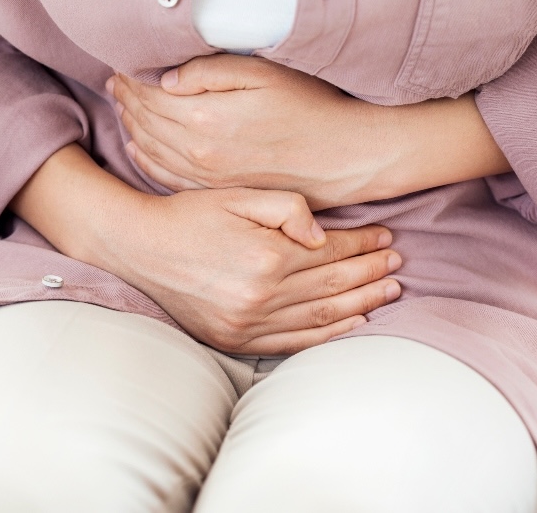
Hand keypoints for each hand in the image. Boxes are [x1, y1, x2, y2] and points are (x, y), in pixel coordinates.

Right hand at [91, 186, 402, 355]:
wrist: (138, 248)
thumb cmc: (189, 214)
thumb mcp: (237, 194)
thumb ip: (287, 207)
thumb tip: (323, 234)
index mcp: (266, 256)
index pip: (330, 252)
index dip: (362, 243)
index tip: (386, 237)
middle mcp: (261, 295)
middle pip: (333, 285)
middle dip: (371, 273)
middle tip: (398, 265)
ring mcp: (248, 323)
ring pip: (321, 316)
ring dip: (361, 304)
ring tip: (389, 292)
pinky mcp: (235, 339)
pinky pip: (294, 342)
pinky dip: (328, 335)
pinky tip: (353, 324)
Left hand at [107, 55, 388, 209]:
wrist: (345, 157)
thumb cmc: (312, 108)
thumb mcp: (264, 74)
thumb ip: (210, 72)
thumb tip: (166, 77)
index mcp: (206, 118)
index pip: (150, 95)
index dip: (131, 77)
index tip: (120, 63)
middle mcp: (200, 153)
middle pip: (145, 122)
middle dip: (126, 99)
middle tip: (113, 80)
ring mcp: (207, 176)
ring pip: (152, 150)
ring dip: (132, 126)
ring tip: (122, 105)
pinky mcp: (219, 190)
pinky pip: (168, 177)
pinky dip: (146, 160)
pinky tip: (138, 147)